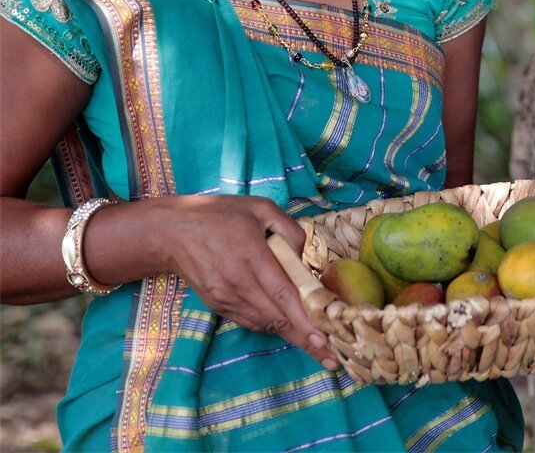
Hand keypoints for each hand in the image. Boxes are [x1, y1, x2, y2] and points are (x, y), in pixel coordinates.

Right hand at [157, 195, 338, 370]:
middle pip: (277, 318)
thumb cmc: (222, 214)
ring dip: (290, 335)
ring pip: (264, 323)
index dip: (304, 319)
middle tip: (331, 356)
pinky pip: (249, 321)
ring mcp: (226, 298)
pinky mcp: (218, 306)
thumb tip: (304, 257)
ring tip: (315, 345)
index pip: (283, 294)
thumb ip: (289, 229)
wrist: (173, 232)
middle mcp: (239, 283)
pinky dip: (269, 325)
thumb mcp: (261, 208)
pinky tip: (286, 325)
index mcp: (253, 256)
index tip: (324, 339)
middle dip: (305, 338)